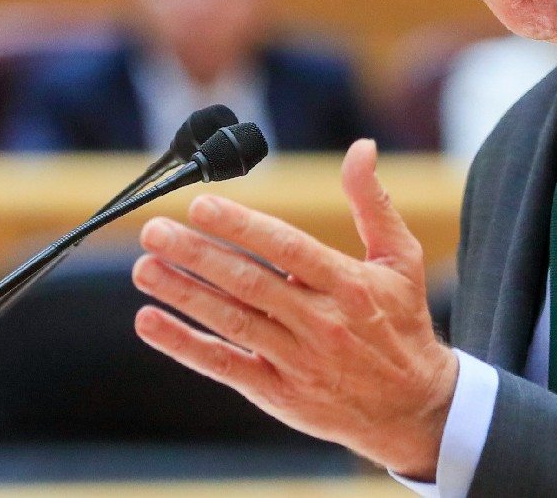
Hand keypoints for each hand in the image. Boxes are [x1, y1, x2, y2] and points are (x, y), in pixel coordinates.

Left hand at [133, 138, 458, 480]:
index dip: (243, 227)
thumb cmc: (401, 323)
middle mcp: (321, 323)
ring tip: (144, 268)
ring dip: (183, 294)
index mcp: (349, 285)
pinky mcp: (277, 392)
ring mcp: (297, 360)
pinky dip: (184, 345)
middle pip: (250, 284)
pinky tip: (150, 322)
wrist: (412, 409)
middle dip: (198, 255)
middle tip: (154, 230)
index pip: (288, 250)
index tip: (202, 205)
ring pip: (232, 322)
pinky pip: (224, 365)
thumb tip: (361, 147)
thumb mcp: (400, 260)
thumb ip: (373, 202)